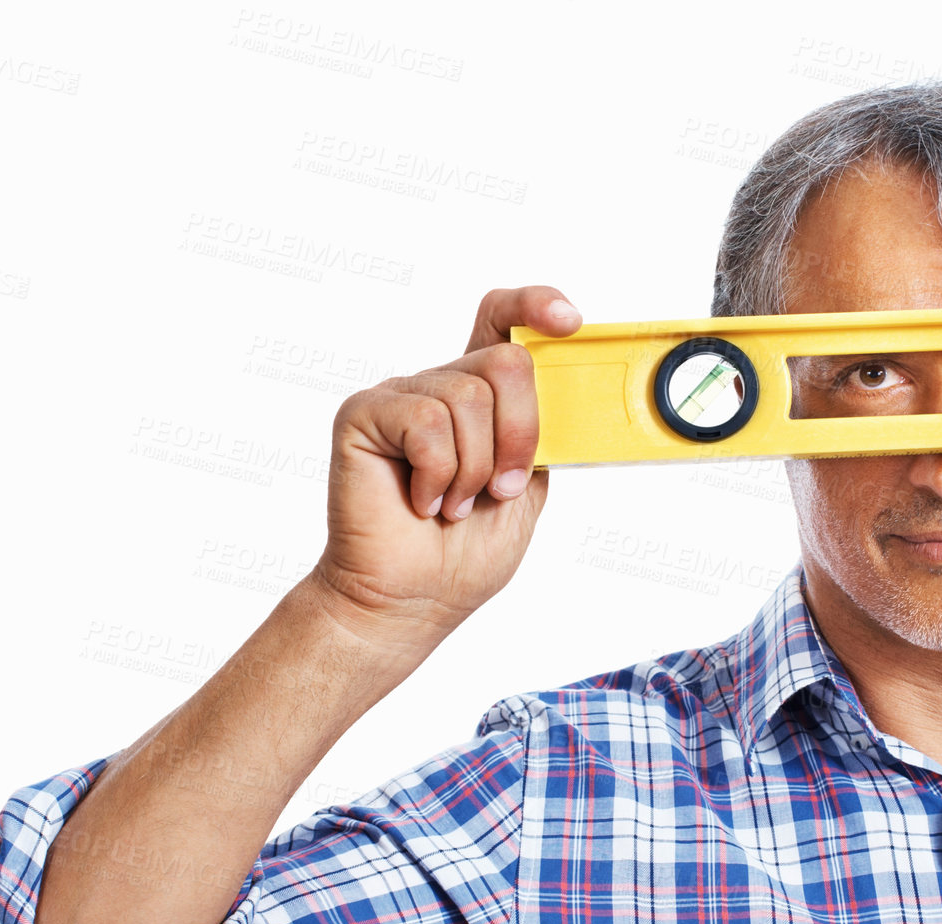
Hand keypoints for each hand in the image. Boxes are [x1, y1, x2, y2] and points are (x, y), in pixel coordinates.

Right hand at [306, 286, 581, 645]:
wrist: (412, 600)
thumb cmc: (464, 552)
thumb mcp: (527, 487)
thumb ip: (543, 435)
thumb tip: (577, 393)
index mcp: (481, 397)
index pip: (503, 320)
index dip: (535, 306)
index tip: (570, 321)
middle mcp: (438, 385)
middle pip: (504, 360)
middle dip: (520, 433)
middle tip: (499, 488)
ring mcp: (399, 396)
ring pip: (469, 396)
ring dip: (475, 469)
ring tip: (452, 505)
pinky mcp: (363, 414)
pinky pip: (426, 421)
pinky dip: (437, 474)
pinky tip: (421, 501)